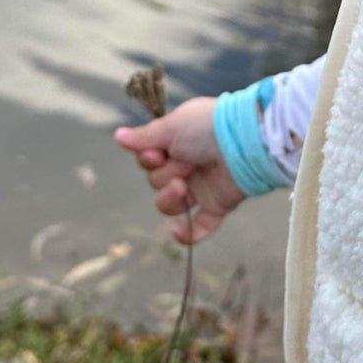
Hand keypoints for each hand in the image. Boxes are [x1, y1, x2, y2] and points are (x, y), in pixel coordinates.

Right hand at [114, 97, 245, 244]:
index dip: (148, 160)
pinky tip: (180, 231)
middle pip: (155, 182)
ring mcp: (200, 188)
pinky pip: (199, 227)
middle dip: (164, 176)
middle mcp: (186, 166)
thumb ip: (144, 137)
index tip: (157, 154)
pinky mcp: (216, 205)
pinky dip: (189, 235)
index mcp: (176, 144)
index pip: (148, 160)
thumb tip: (118, 136)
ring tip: (183, 187)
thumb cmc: (206, 127)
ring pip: (169, 206)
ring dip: (170, 199)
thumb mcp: (171, 127)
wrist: (244, 142)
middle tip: (183, 165)